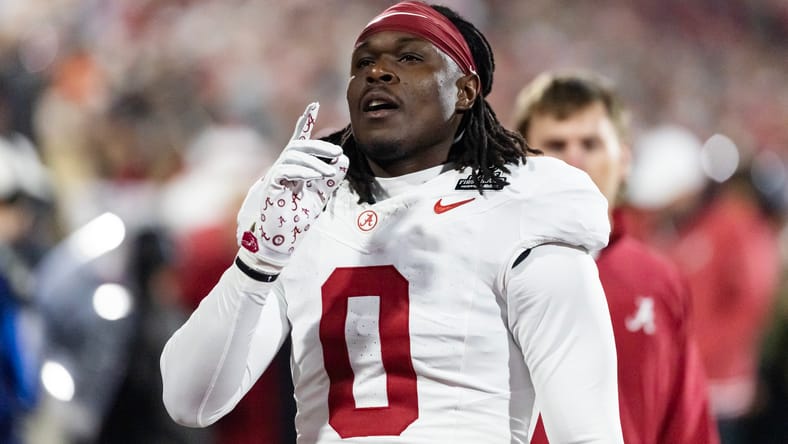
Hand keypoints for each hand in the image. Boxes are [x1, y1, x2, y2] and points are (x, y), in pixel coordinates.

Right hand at [236, 102, 347, 272]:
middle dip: (318, 146)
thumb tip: (343, 160)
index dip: (306, 122)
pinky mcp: (270, 187)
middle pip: (299, 146)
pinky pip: (283, 171)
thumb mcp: (320, 195)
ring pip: (292, 156)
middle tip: (337, 153)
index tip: (314, 104)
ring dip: (313, 161)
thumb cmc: (296, 218)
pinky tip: (313, 176)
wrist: (281, 241)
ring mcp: (275, 176)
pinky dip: (300, 171)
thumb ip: (330, 178)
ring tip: (327, 171)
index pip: (300, 141)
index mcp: (294, 168)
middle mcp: (283, 168)